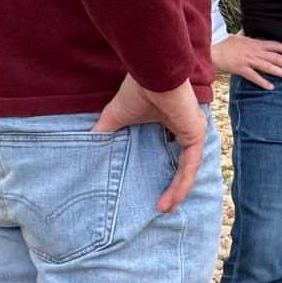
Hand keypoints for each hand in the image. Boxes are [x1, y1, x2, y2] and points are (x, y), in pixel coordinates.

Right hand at [92, 76, 206, 212]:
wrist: (152, 72)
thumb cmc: (137, 91)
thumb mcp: (115, 117)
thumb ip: (104, 133)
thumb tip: (86, 147)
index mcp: (172, 125)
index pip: (172, 154)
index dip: (165, 173)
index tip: (153, 192)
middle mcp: (186, 129)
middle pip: (183, 165)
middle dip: (175, 188)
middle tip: (162, 207)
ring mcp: (193, 132)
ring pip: (188, 170)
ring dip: (177, 191)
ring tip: (165, 209)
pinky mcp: (195, 134)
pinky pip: (190, 166)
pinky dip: (182, 184)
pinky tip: (172, 200)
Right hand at [212, 33, 281, 89]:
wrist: (212, 48)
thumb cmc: (226, 42)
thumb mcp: (241, 37)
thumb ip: (249, 36)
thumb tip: (251, 33)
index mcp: (257, 43)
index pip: (277, 45)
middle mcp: (255, 51)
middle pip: (277, 57)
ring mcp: (248, 60)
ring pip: (268, 67)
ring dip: (281, 72)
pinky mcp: (240, 68)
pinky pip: (253, 76)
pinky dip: (262, 82)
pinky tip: (271, 87)